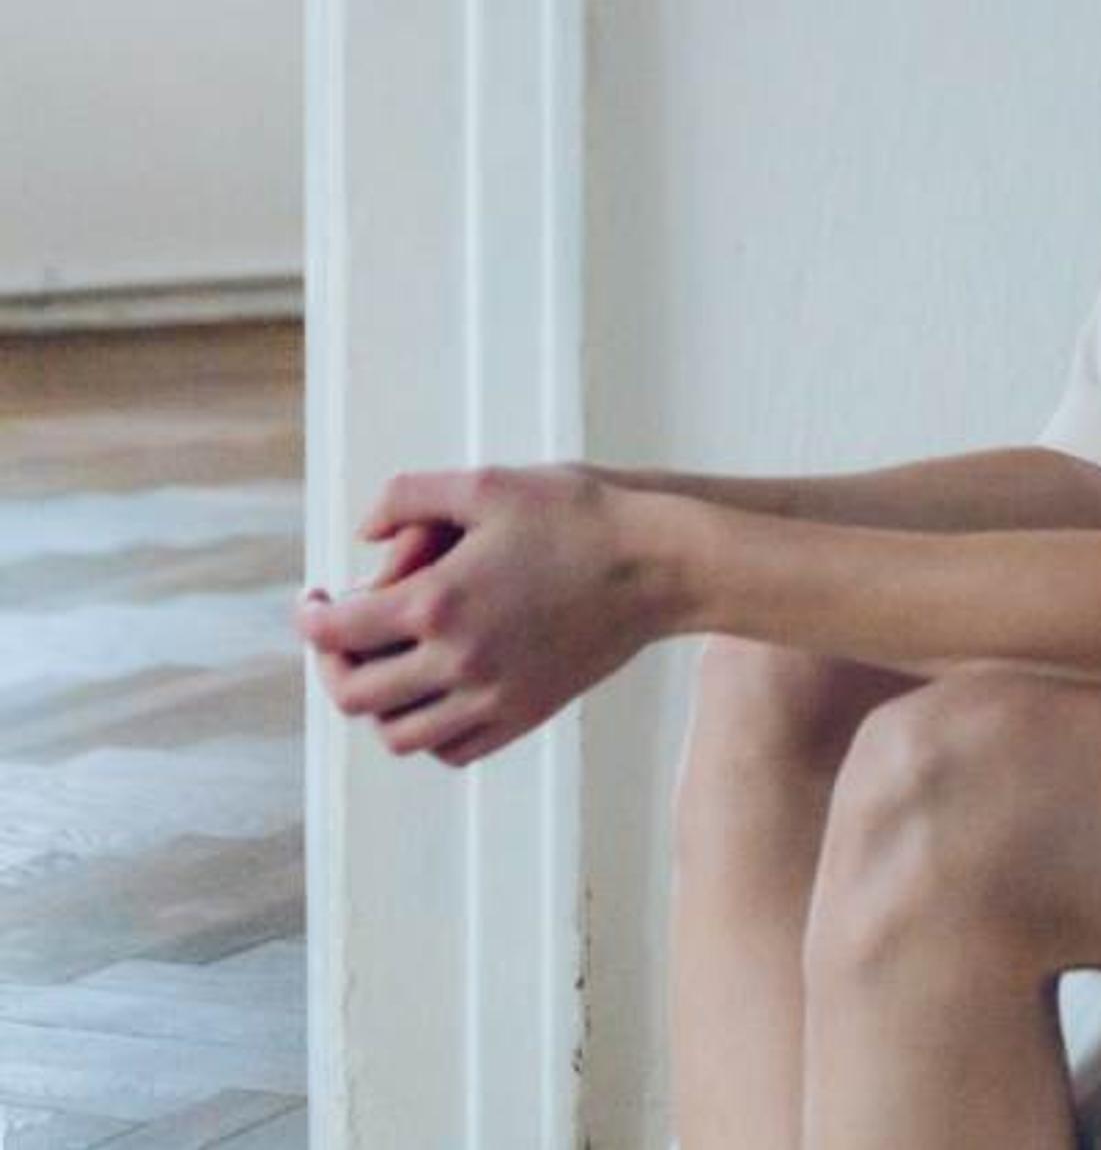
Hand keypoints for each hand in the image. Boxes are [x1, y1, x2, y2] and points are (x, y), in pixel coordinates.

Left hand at [296, 464, 667, 768]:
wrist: (661, 562)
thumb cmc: (580, 514)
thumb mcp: (488, 482)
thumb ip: (409, 496)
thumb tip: (363, 533)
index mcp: (437, 603)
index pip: (335, 632)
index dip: (308, 618)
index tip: (311, 600)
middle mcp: (456, 661)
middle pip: (355, 693)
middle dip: (332, 663)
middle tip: (340, 636)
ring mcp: (493, 696)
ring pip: (398, 734)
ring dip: (375, 705)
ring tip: (384, 670)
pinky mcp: (527, 713)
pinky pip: (453, 749)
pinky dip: (427, 733)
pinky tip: (434, 695)